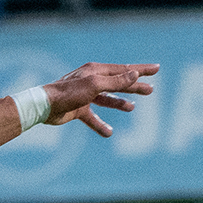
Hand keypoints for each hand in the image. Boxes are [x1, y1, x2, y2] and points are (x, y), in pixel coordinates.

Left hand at [42, 62, 159, 136]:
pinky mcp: (78, 109)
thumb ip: (116, 81)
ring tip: (132, 108)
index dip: (141, 70)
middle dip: (134, 87)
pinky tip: (108, 133)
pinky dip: (100, 125)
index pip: (124, 69)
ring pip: (107, 99)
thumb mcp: (95, 85)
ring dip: (120, 103)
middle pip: (118, 84)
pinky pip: (93, 118)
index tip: (157, 69)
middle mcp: (92, 81)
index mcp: (96, 71)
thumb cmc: (69, 93)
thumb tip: (134, 73)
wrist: (45, 106)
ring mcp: (85, 95)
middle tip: (151, 90)